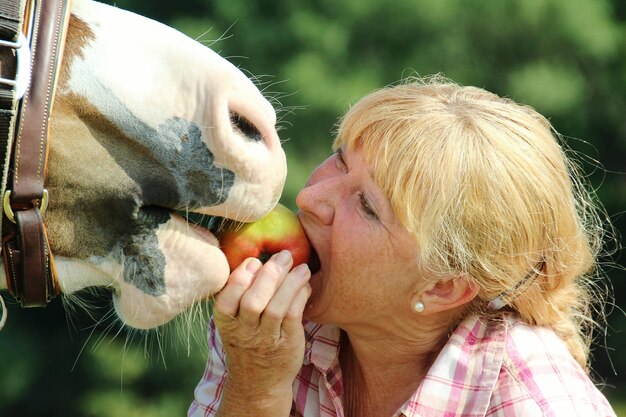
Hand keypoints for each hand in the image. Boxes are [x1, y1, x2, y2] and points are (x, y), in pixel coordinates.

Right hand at [214, 250, 310, 414]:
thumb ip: (241, 295)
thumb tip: (261, 260)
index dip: (240, 278)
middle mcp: (244, 333)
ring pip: (275, 309)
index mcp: (226, 323)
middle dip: (269, 275)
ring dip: (290, 283)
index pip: (226, 300)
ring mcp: (265, 340)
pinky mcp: (287, 344)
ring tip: (302, 267)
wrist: (259, 384)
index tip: (254, 261)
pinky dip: (300, 297)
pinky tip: (305, 285)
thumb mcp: (234, 322)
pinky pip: (293, 317)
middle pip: (253, 302)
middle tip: (284, 255)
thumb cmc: (248, 342)